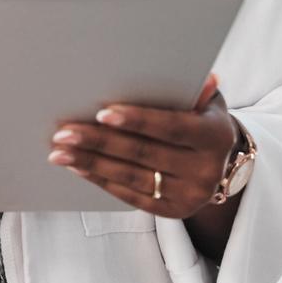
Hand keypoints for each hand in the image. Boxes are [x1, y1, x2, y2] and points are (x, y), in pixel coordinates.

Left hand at [48, 72, 239, 219]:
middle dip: (100, 142)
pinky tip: (78, 167)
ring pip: (132, 178)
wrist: (221, 163)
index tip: (101, 112)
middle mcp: (205, 170)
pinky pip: (131, 196)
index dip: (137, 120)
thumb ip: (193, 87)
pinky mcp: (172, 212)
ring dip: (91, 163)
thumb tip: (186, 70)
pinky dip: (101, 179)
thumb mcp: (206, 100)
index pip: (171, 127)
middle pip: (144, 154)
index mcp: (215, 136)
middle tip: (64, 132)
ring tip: (59, 151)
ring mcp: (190, 196)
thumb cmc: (202, 118)